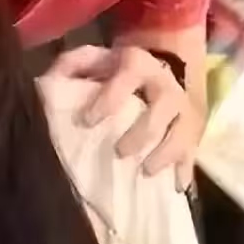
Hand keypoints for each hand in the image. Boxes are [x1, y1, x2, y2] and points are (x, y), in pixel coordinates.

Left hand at [51, 45, 203, 191]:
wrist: (165, 61)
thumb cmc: (119, 67)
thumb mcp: (95, 57)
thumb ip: (72, 65)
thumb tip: (49, 82)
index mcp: (138, 65)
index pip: (124, 82)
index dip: (106, 101)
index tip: (86, 121)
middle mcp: (166, 86)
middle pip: (158, 113)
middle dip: (138, 135)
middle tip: (119, 152)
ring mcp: (185, 109)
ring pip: (181, 134)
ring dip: (164, 155)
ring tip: (146, 171)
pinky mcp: (195, 130)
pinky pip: (193, 152)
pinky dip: (185, 171)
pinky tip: (174, 187)